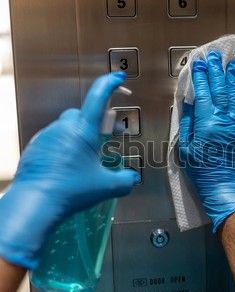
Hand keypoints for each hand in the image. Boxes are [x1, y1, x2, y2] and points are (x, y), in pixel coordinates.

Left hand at [0, 72, 138, 268]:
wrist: (36, 203)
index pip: (98, 97)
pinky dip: (65, 146)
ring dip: (80, 136)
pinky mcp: (35, 147)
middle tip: (107, 137)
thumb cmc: (72, 190)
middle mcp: (63, 128)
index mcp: (83, 130)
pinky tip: (69, 166)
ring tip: (87, 158)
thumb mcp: (107, 187)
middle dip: (97, 122)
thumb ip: (125, 180)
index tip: (118, 78)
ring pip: (67, 127)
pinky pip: (54, 140)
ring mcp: (46, 136)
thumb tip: (131, 178)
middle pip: (83, 114)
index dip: (110, 85)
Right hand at [179, 51, 234, 232]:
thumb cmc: (199, 167)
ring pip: (234, 95)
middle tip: (213, 56)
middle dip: (216, 71)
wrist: (220, 183)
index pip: (203, 93)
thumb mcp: (184, 145)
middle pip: (220, 89)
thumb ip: (187, 122)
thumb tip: (189, 102)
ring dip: (231, 77)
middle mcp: (223, 120)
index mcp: (206, 123)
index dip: (200, 76)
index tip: (198, 63)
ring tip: (230, 64)